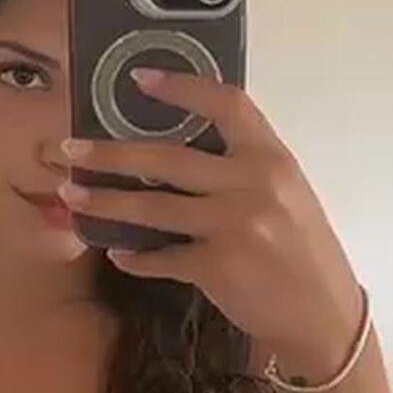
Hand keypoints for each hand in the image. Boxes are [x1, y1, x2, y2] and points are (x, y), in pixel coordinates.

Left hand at [47, 70, 366, 370]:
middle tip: (70, 148)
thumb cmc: (303, 250)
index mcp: (274, 159)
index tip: (139, 78)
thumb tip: (178, 151)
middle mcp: (255, 185)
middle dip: (110, 154)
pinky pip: (160, 257)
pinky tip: (120, 255)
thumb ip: (244, 170)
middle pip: (167, 157)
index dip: (182, 87)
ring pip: (151, 207)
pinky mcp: (217, 267)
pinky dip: (135, 257)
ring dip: (105, 202)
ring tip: (72, 196)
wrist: (323, 315)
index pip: (228, 105)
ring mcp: (235, 226)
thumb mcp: (287, 196)